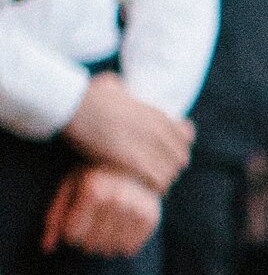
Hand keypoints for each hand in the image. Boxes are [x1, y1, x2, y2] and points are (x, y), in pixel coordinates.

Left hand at [43, 165, 162, 256]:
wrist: (133, 163)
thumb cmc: (93, 175)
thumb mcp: (69, 187)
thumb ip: (55, 217)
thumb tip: (47, 248)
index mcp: (94, 189)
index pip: (73, 235)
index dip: (69, 230)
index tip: (75, 219)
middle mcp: (118, 199)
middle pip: (91, 244)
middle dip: (85, 239)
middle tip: (90, 223)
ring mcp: (137, 209)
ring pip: (110, 249)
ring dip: (103, 243)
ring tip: (104, 225)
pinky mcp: (151, 218)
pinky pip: (128, 248)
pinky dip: (121, 243)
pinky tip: (119, 228)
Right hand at [65, 72, 192, 189]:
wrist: (72, 105)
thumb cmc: (86, 95)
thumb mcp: (111, 85)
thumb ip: (121, 89)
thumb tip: (118, 86)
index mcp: (156, 113)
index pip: (187, 135)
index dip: (178, 147)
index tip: (167, 154)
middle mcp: (157, 130)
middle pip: (180, 157)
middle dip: (170, 166)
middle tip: (156, 173)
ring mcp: (147, 146)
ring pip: (170, 172)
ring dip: (161, 180)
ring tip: (148, 185)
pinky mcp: (133, 162)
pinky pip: (156, 181)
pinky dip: (151, 188)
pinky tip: (141, 189)